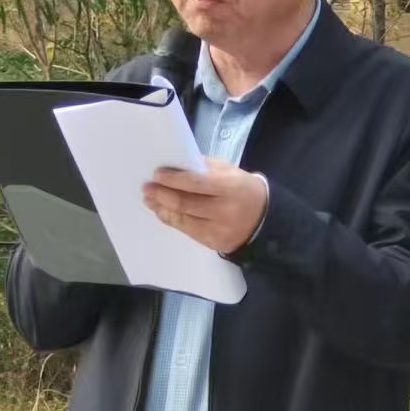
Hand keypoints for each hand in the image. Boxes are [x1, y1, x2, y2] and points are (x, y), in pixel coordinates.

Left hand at [143, 158, 268, 253]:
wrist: (262, 219)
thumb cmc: (242, 188)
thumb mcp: (229, 171)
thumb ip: (204, 168)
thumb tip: (175, 167)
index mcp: (231, 187)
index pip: (197, 183)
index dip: (175, 179)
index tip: (157, 174)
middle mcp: (224, 211)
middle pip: (186, 203)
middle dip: (162, 194)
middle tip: (147, 187)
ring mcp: (218, 230)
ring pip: (182, 219)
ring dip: (162, 208)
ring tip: (149, 199)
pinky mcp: (212, 243)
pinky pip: (186, 230)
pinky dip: (171, 220)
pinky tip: (162, 211)